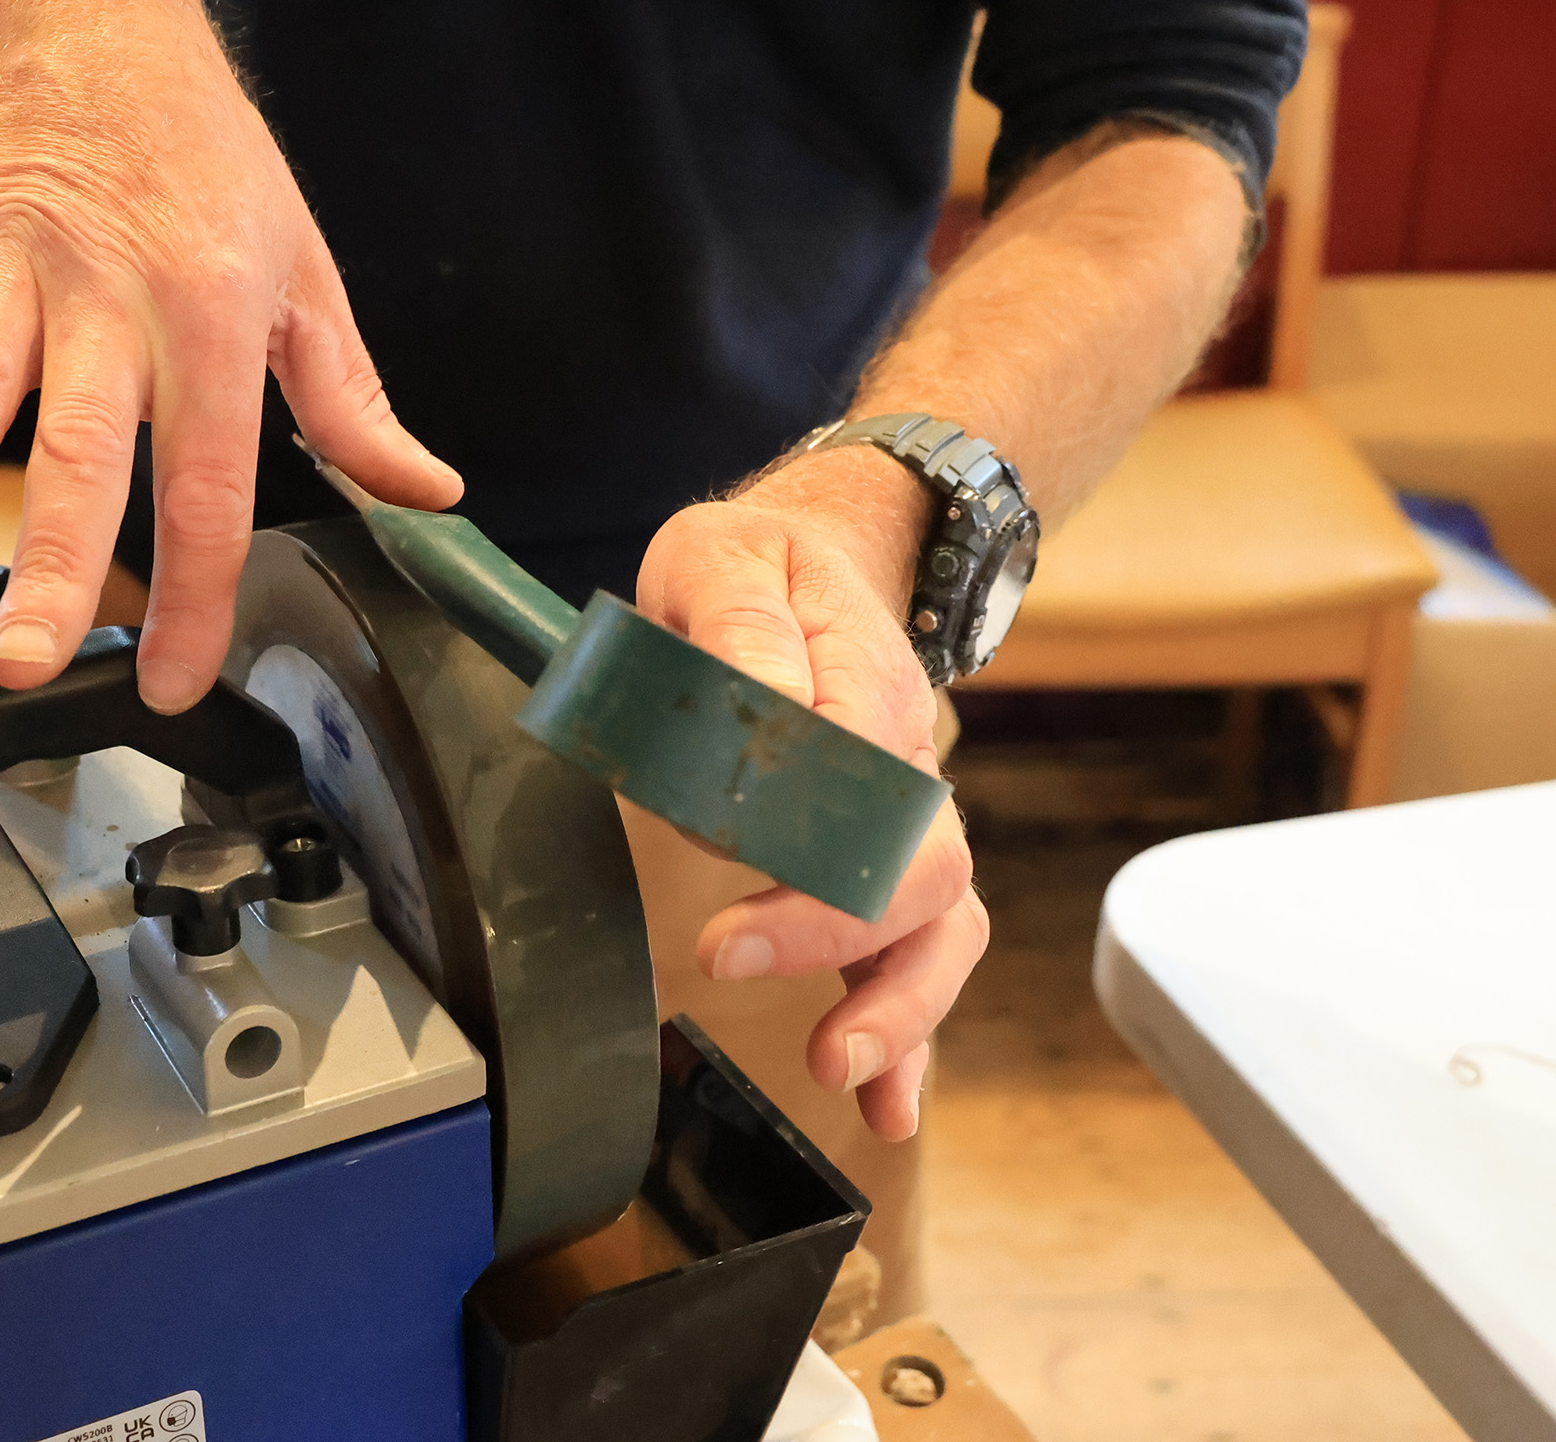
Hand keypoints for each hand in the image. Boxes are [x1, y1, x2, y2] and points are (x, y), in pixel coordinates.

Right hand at [0, 0, 459, 707]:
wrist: (103, 32)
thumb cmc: (208, 166)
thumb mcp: (305, 277)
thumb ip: (353, 402)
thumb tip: (427, 490)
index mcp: (212, 321)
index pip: (210, 486)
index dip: (196, 596)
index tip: (174, 683)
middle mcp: (113, 298)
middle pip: (82, 450)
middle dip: (54, 564)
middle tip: (26, 660)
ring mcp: (14, 263)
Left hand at [635, 448, 987, 1140]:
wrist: (817, 554)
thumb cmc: (754, 565)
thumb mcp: (721, 557)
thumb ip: (739, 622)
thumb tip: (763, 709)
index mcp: (870, 688)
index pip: (860, 794)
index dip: (802, 871)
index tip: (723, 928)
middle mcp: (908, 769)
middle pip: (918, 874)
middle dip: (836, 940)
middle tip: (733, 965)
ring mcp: (908, 824)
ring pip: (942, 927)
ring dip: (903, 1008)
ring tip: (845, 1075)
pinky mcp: (885, 864)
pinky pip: (919, 952)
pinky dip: (912, 1036)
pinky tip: (885, 1109)